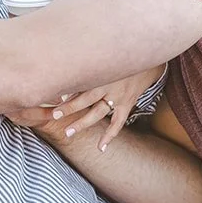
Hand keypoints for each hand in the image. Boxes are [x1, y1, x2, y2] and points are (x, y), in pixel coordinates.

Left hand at [19, 63, 163, 150]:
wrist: (148, 56)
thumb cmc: (120, 54)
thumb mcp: (104, 55)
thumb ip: (87, 64)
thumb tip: (65, 72)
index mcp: (102, 73)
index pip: (80, 85)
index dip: (67, 93)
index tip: (53, 99)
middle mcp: (109, 85)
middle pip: (86, 100)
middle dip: (70, 109)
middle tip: (54, 117)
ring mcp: (119, 96)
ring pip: (99, 113)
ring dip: (83, 123)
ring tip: (68, 133)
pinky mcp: (127, 103)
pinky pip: (118, 122)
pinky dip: (110, 135)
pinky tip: (100, 148)